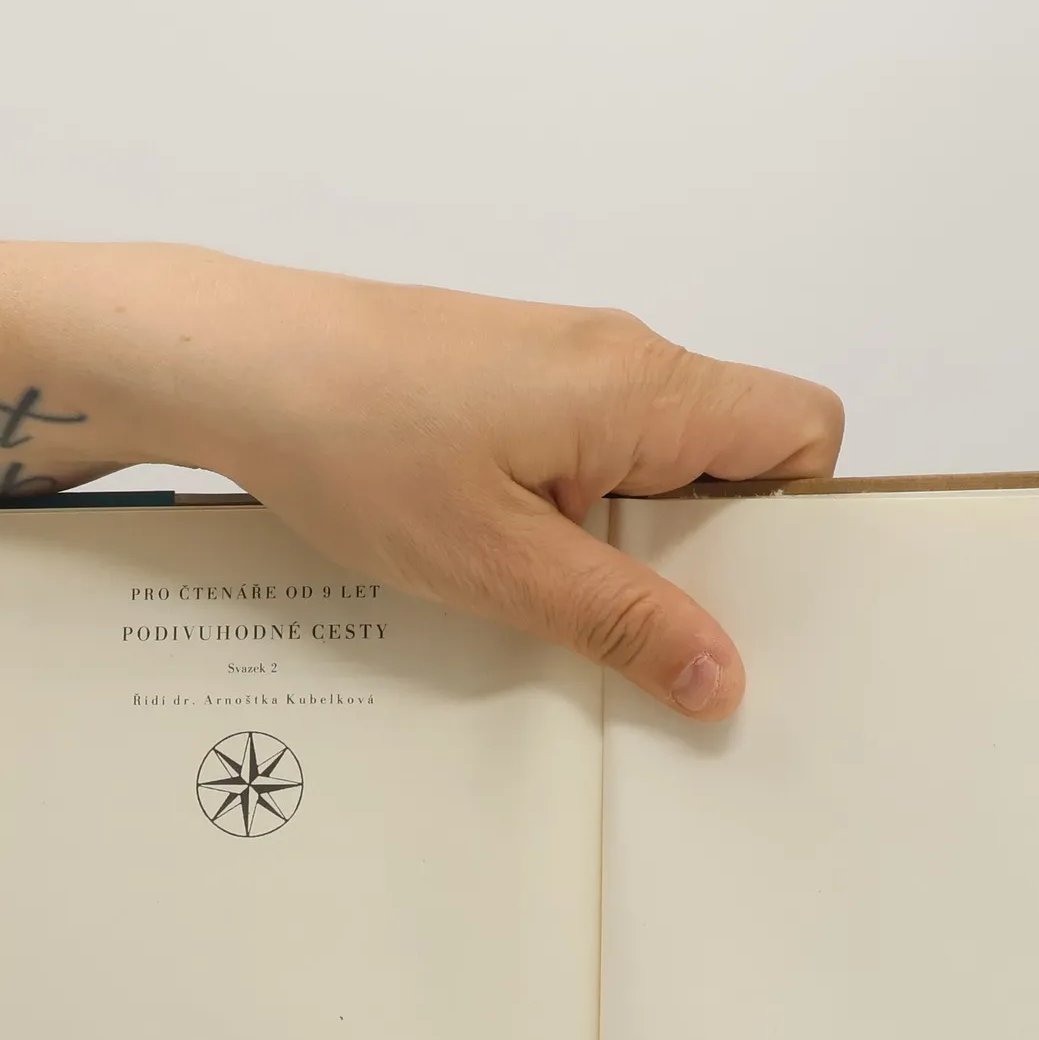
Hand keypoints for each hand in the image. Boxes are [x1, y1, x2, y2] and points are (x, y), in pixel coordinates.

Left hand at [122, 254, 844, 717]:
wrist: (236, 362)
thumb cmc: (356, 441)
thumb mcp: (501, 565)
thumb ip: (624, 622)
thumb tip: (724, 678)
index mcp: (645, 389)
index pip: (802, 428)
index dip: (802, 515)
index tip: (762, 598)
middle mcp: (623, 360)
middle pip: (740, 452)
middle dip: (721, 550)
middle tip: (670, 634)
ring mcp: (568, 365)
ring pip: (666, 459)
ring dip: (647, 540)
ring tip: (586, 608)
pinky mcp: (519, 381)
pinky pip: (601, 452)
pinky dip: (592, 514)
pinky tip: (531, 565)